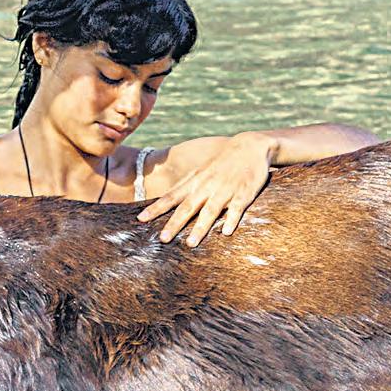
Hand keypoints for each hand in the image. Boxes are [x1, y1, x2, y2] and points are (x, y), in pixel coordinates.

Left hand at [136, 133, 275, 246]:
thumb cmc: (222, 162)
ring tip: (190, 244)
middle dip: (174, 223)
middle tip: (162, 239)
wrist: (250, 146)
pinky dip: (231, 220)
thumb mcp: (201, 171)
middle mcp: (207, 186)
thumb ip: (187, 186)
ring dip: (200, 227)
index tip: (141, 220)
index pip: (171, 196)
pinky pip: (237, 208)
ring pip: (210, 211)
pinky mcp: (244, 193)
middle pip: (187, 207)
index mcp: (195, 181)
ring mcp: (225, 190)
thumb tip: (166, 201)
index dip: (156, 208)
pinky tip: (226, 233)